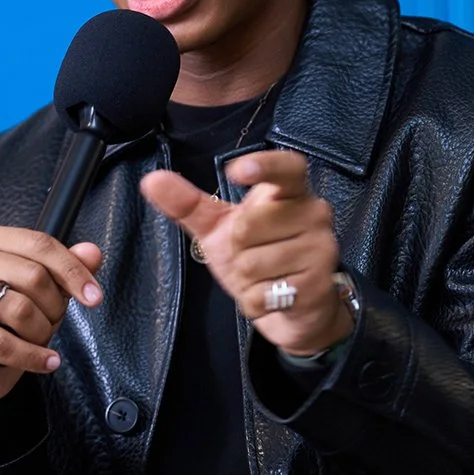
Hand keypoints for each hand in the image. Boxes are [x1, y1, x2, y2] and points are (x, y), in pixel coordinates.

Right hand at [0, 225, 104, 410]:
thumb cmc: (8, 320)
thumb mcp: (42, 292)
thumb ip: (65, 269)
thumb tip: (92, 253)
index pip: (39, 244)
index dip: (72, 270)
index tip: (94, 296)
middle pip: (32, 275)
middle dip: (55, 307)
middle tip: (54, 323)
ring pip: (19, 310)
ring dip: (42, 332)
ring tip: (40, 340)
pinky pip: (2, 344)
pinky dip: (32, 356)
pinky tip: (47, 361)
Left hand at [139, 150, 351, 356]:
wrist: (294, 307)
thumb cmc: (258, 256)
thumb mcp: (218, 229)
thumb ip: (187, 204)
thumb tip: (152, 180)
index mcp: (289, 193)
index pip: (286, 169)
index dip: (263, 167)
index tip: (235, 171)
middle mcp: (313, 214)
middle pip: (246, 228)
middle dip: (237, 250)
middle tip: (253, 254)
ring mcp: (321, 249)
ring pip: (253, 264)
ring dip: (246, 279)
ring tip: (265, 277)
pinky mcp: (319, 284)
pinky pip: (263, 294)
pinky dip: (255, 301)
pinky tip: (272, 296)